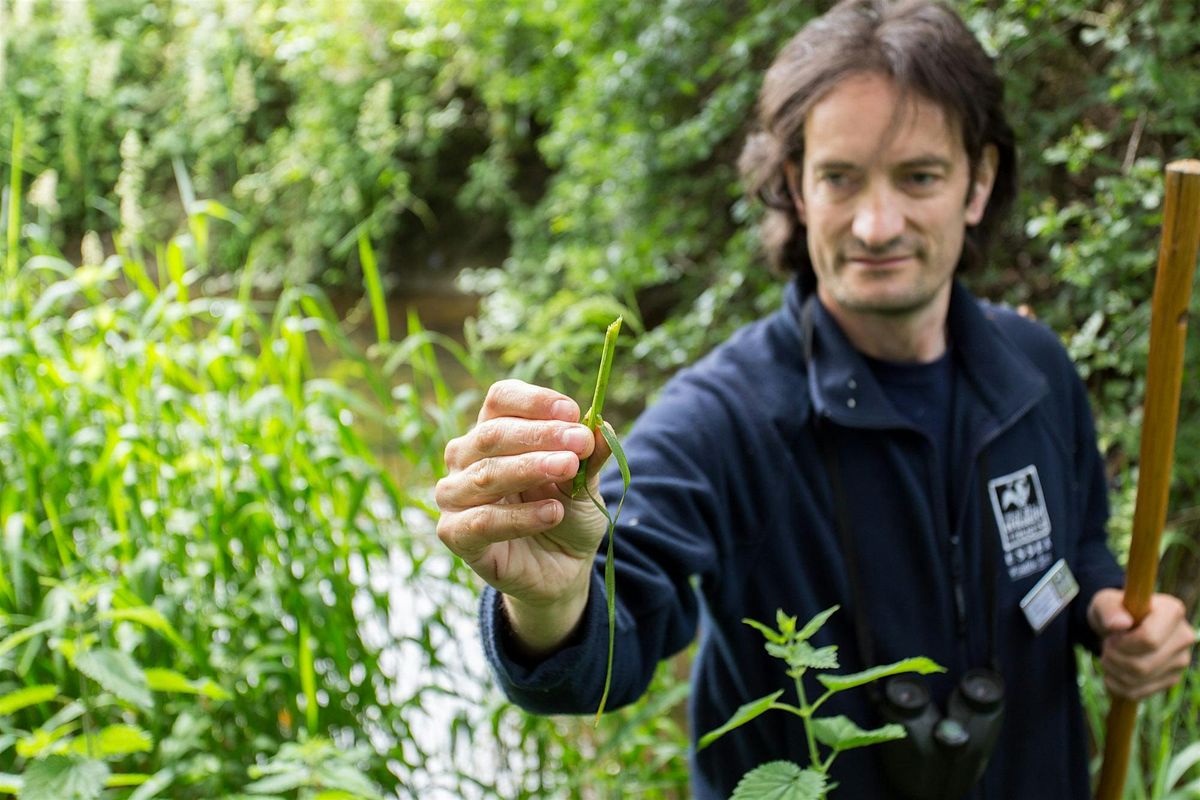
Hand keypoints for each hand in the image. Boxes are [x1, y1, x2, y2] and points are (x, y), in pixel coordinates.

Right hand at [435, 379, 611, 652]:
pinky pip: (482, 521)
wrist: (561, 568)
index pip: (500, 400)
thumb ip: (590, 456)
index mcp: (492, 432)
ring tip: (569, 470)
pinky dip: (520, 517)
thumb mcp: (585, 482)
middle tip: (578, 443)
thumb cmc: (565, 513)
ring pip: (486, 474)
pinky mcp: (455, 535)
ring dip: (530, 468)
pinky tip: (553, 512)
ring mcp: (455, 496)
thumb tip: (602, 426)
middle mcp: (465, 458)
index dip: (534, 401)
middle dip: (541, 436)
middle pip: (492, 433)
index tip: (572, 412)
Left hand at [1088, 588, 1195, 699]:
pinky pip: (1138, 692)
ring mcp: (1181, 660)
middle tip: (1106, 647)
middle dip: (1113, 659)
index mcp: (1172, 611)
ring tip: (1108, 657)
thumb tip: (1121, 624)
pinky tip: (1112, 672)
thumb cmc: (1114, 612)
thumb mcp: (1104, 604)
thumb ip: (1109, 610)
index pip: (1149, 639)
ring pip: (1139, 679)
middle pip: (1143, 664)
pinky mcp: (1172, 678)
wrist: (1120, 628)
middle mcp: (1184, 637)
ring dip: (1113, 671)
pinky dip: (1117, 685)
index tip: (1111, 637)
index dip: (1122, 644)